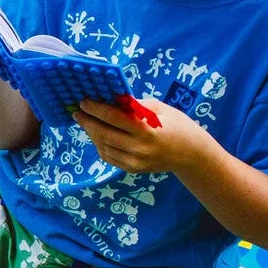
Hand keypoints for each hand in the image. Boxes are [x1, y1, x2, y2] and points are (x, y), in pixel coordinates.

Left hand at [73, 96, 215, 173]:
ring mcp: (135, 162)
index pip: (115, 118)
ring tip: (86, 121)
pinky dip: (100, 145)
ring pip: (104, 147)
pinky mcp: (132, 169)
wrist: (191, 154)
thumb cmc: (177, 125)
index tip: (84, 102)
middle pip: (105, 134)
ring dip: (92, 134)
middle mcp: (139, 149)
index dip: (96, 109)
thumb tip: (110, 98)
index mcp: (147, 131)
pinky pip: (109, 157)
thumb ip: (134, 105)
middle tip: (77, 112)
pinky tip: (97, 134)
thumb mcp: (159, 109)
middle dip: (88, 122)